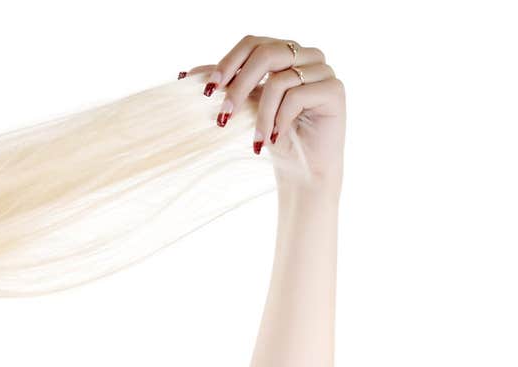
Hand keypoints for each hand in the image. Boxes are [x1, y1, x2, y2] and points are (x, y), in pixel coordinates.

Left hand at [179, 35, 345, 184]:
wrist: (302, 173)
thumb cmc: (274, 139)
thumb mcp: (244, 108)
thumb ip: (224, 86)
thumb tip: (183, 75)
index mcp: (285, 52)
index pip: (252, 43)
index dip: (228, 63)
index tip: (207, 91)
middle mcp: (307, 56)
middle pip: (266, 53)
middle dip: (239, 86)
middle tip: (223, 116)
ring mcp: (323, 71)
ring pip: (280, 80)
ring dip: (260, 115)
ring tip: (255, 140)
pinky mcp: (335, 90)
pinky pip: (297, 96)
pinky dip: (279, 120)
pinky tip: (275, 139)